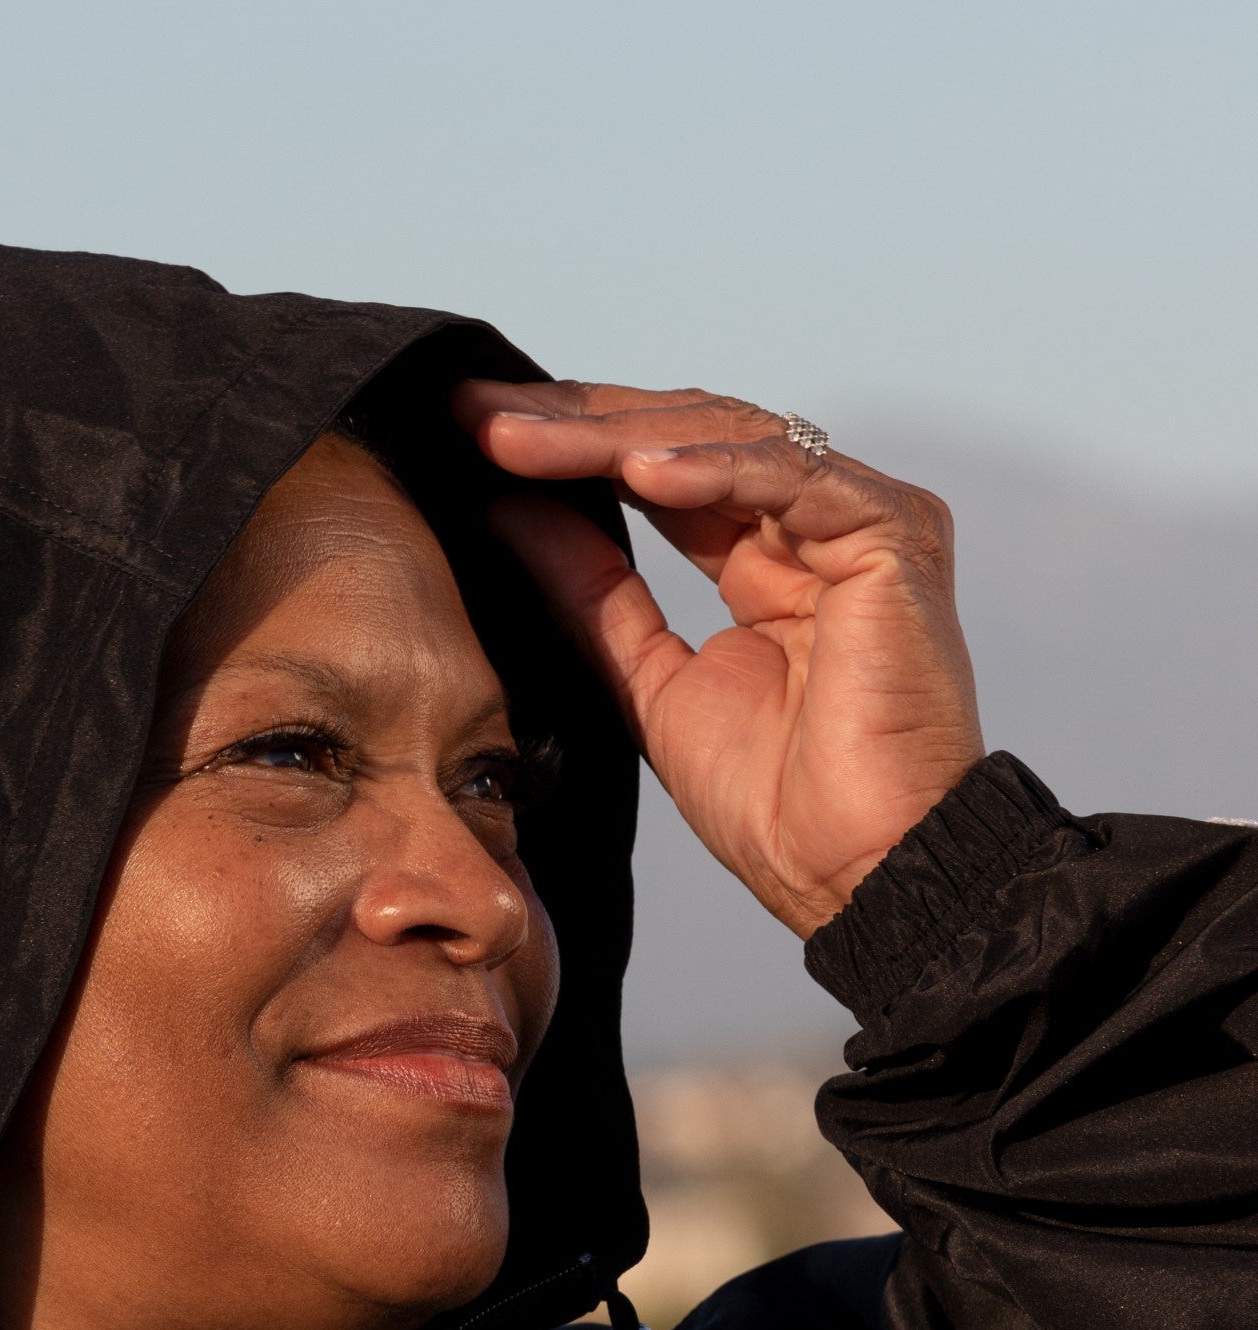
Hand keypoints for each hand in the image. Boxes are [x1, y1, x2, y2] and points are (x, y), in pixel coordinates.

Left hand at [452, 382, 984, 939]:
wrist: (855, 875)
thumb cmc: (777, 804)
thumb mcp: (646, 679)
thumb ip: (588, 592)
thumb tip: (510, 510)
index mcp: (768, 560)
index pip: (660, 470)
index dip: (567, 449)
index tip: (473, 434)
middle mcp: (817, 526)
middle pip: (686, 437)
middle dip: (574, 424)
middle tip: (476, 415)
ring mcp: (860, 524)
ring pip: (727, 441)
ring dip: (614, 438)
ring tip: (520, 441)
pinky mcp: (896, 538)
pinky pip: (792, 480)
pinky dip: (712, 470)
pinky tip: (635, 472)